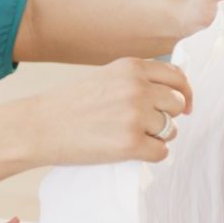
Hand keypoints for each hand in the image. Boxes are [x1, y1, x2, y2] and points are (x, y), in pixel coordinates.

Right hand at [32, 57, 191, 164]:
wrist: (39, 126)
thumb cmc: (71, 104)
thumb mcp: (107, 77)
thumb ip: (138, 80)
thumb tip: (176, 95)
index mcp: (132, 67)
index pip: (177, 77)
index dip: (183, 94)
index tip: (183, 107)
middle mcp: (137, 87)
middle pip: (177, 104)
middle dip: (167, 117)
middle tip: (144, 126)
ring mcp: (135, 116)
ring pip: (172, 129)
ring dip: (158, 137)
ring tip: (131, 137)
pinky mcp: (130, 144)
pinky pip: (161, 153)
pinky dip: (150, 155)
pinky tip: (130, 151)